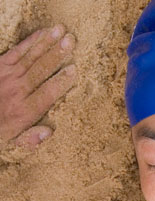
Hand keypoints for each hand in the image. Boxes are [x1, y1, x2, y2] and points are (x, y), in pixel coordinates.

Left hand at [0, 25, 75, 149]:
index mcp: (24, 112)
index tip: (74, 70)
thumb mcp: (11, 143)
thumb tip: (49, 132)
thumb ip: (29, 139)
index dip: (61, 81)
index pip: (47, 94)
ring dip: (47, 43)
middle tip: (71, 41)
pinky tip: (43, 33)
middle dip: (57, 55)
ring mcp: (8, 75)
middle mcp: (17, 91)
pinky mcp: (0, 64)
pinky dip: (31, 41)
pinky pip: (17, 50)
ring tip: (62, 31)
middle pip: (40, 70)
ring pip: (31, 57)